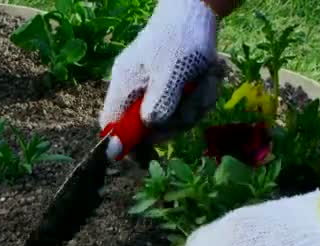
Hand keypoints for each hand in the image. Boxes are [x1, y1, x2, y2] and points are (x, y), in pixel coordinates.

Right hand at [99, 0, 218, 133]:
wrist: (197, 11)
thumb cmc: (181, 39)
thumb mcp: (173, 72)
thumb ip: (161, 102)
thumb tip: (149, 127)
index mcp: (126, 86)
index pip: (112, 126)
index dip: (124, 145)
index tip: (146, 157)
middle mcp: (136, 90)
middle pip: (148, 129)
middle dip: (176, 122)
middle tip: (193, 104)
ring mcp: (154, 90)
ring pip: (173, 119)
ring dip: (194, 106)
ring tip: (204, 82)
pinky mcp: (172, 87)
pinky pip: (186, 106)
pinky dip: (200, 96)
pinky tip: (207, 79)